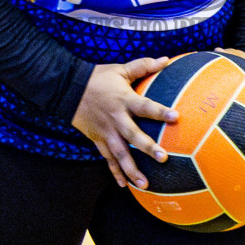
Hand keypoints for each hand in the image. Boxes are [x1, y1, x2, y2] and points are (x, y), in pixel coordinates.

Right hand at [72, 56, 179, 188]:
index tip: (176, 117)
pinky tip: (124, 185)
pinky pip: (108, 158)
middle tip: (163, 158)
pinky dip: (115, 172)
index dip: (160, 112)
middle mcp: (116, 118)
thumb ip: (143, 65)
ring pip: (120, 153)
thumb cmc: (98, 78)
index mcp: (123, 99)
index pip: (145, 106)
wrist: (68, 89)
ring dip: (132, 169)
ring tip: (146, 184)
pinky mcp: (98, 139)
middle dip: (148, 148)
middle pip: (133, 135)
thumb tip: (166, 59)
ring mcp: (106, 131)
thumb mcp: (120, 69)